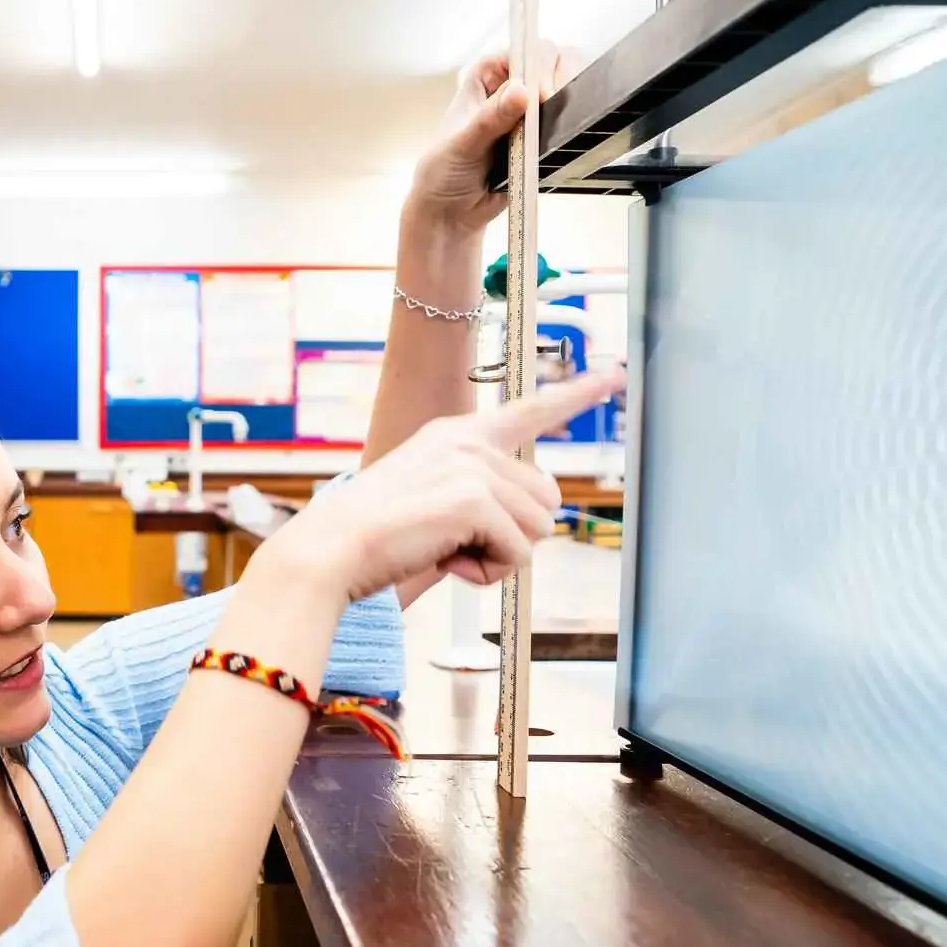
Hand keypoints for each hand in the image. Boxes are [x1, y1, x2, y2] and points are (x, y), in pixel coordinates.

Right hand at [255, 366, 625, 603]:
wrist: (331, 550)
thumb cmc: (374, 538)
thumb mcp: (434, 504)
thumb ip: (482, 499)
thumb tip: (534, 523)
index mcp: (456, 434)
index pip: (530, 410)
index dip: (577, 394)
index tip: (615, 373)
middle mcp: (468, 441)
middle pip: (546, 499)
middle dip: (515, 534)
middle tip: (459, 544)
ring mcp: (473, 465)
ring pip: (537, 529)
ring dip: (499, 557)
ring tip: (446, 552)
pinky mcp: (474, 498)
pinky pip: (516, 554)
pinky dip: (488, 574)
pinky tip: (446, 562)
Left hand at [402, 45, 573, 237]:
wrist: (451, 213)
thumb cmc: (442, 172)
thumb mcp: (462, 144)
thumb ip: (490, 119)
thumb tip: (520, 92)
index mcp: (484, 78)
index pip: (520, 50)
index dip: (535, 64)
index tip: (540, 93)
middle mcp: (508, 90)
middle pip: (549, 61)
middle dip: (558, 77)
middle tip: (549, 107)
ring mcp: (528, 113)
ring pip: (563, 88)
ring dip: (567, 100)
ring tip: (553, 126)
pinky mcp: (542, 137)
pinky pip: (565, 122)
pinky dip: (570, 125)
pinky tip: (561, 139)